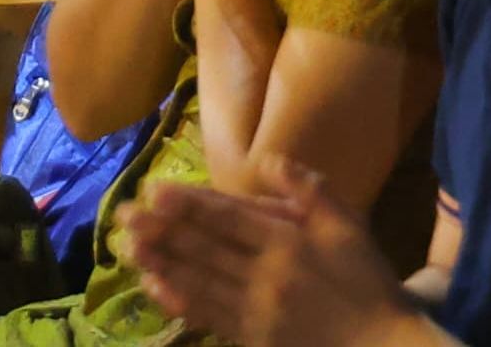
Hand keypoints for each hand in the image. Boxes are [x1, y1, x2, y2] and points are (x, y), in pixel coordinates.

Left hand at [122, 160, 428, 346]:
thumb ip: (309, 190)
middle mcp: (265, 274)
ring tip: (127, 246)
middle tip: (123, 214)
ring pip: (198, 280)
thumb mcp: (348, 227)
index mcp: (287, 242)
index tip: (154, 190)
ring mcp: (255, 309)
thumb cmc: (366, 284)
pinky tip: (154, 287)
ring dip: (160, 262)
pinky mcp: (251, 337)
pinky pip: (207, 315)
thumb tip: (267, 160)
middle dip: (161, 230)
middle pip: (204, 247)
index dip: (188, 204)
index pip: (227, 217)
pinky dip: (178, 300)